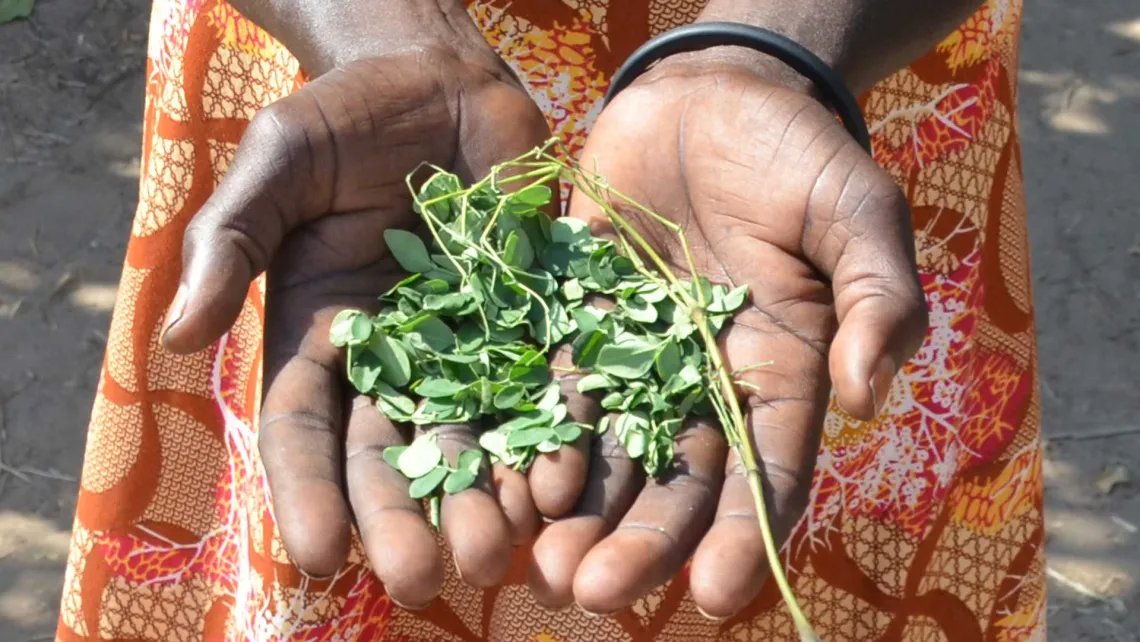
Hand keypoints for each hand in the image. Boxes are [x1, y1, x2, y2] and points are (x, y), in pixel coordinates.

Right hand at [160, 27, 551, 605]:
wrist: (436, 77)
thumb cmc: (341, 117)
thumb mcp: (275, 167)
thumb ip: (229, 244)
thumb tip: (175, 335)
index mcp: (324, 334)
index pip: (309, 427)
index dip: (309, 491)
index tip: (317, 555)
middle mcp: (398, 354)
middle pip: (397, 448)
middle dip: (407, 515)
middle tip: (423, 579)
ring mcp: (472, 338)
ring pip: (477, 431)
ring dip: (487, 496)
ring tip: (499, 551)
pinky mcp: (537, 310)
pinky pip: (550, 376)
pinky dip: (558, 427)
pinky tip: (566, 479)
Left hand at [526, 54, 928, 616]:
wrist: (711, 98)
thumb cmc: (797, 155)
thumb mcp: (858, 214)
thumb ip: (877, 300)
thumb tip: (867, 398)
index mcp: (780, 373)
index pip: (765, 471)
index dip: (742, 536)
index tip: (714, 597)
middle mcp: (702, 382)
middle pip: (673, 480)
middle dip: (639, 541)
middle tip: (596, 595)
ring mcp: (634, 354)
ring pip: (606, 450)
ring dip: (577, 512)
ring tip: (544, 567)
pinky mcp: (576, 319)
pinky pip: (553, 386)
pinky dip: (535, 435)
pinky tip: (512, 482)